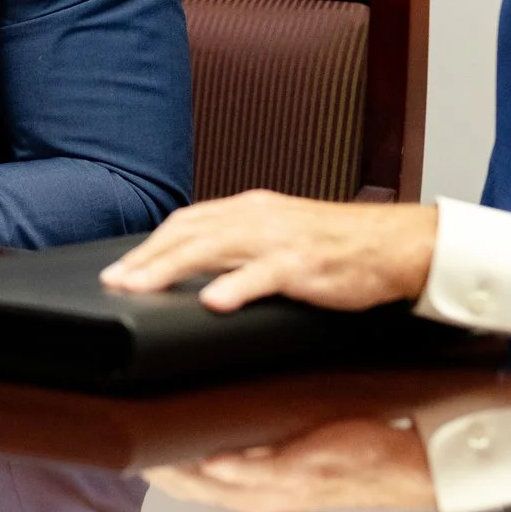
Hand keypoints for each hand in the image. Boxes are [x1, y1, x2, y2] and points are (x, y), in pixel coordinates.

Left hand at [99, 191, 436, 313]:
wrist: (396, 244)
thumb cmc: (338, 246)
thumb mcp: (280, 236)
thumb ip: (241, 246)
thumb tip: (197, 269)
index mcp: (249, 209)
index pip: (186, 221)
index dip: (150, 244)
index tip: (120, 268)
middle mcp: (257, 217)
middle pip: (188, 232)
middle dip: (146, 258)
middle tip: (114, 282)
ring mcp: (279, 239)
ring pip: (214, 248)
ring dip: (171, 268)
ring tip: (140, 288)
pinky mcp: (305, 264)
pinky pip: (264, 274)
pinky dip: (236, 286)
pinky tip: (213, 301)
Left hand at [145, 418, 436, 511]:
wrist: (404, 465)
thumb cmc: (363, 460)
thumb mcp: (310, 459)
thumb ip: (261, 467)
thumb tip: (216, 466)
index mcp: (255, 493)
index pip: (186, 483)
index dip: (154, 465)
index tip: (126, 443)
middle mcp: (253, 493)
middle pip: (187, 481)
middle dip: (156, 460)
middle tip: (127, 431)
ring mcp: (264, 486)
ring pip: (203, 475)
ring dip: (177, 458)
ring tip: (150, 431)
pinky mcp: (276, 472)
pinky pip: (226, 467)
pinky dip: (203, 454)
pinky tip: (197, 437)